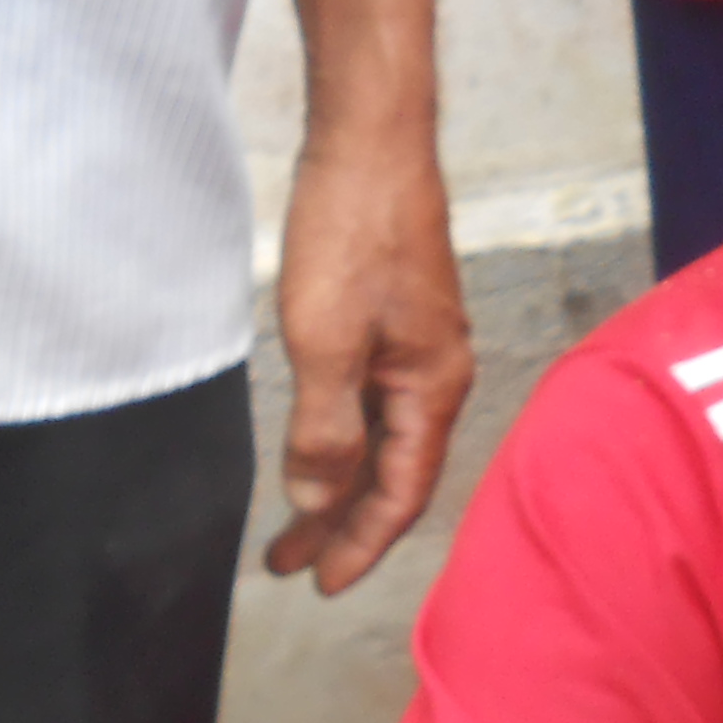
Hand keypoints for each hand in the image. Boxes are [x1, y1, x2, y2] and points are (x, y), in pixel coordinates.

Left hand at [263, 118, 470, 593]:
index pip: (401, 495)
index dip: (359, 545)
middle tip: (286, 565)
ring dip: (335, 482)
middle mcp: (436, 377)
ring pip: (377, 438)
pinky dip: (340, 437)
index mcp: (432, 390)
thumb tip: (315, 501)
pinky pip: (371, 401)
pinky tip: (313, 446)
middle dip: (339, 524)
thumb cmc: (353, 233)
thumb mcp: (326, 342)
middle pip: (390, 474)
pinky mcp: (394, 319)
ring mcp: (417, 347)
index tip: (316, 584)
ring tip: (288, 522)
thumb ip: (324, 431)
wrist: (370, 138)